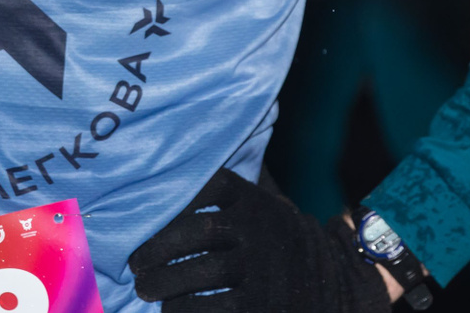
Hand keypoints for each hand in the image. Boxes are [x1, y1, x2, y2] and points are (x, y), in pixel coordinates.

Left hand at [129, 169, 391, 312]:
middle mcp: (257, 231)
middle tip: (134, 263)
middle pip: (199, 232)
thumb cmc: (278, 241)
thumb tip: (173, 171)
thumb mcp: (263, 207)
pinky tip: (172, 310)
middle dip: (159, 247)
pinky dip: (186, 309)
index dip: (178, 193)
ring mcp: (260, 269)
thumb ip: (229, 196)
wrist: (334, 283)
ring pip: (202, 272)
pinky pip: (214, 307)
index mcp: (254, 202)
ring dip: (166, 282)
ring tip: (145, 288)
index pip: (212, 185)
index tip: (145, 205)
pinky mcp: (260, 304)